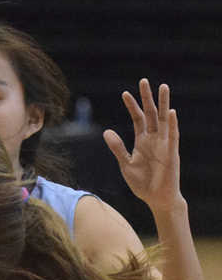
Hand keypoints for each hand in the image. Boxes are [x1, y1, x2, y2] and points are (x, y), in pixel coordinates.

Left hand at [104, 78, 183, 214]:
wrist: (156, 198)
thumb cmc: (142, 183)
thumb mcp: (125, 164)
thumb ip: (117, 148)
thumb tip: (106, 131)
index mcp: (142, 141)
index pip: (137, 118)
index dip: (131, 106)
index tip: (124, 93)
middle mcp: (154, 139)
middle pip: (151, 114)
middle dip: (147, 98)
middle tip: (143, 81)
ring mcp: (164, 144)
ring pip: (164, 119)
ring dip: (164, 104)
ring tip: (163, 87)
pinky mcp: (172, 153)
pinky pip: (173, 136)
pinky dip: (172, 124)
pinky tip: (171, 112)